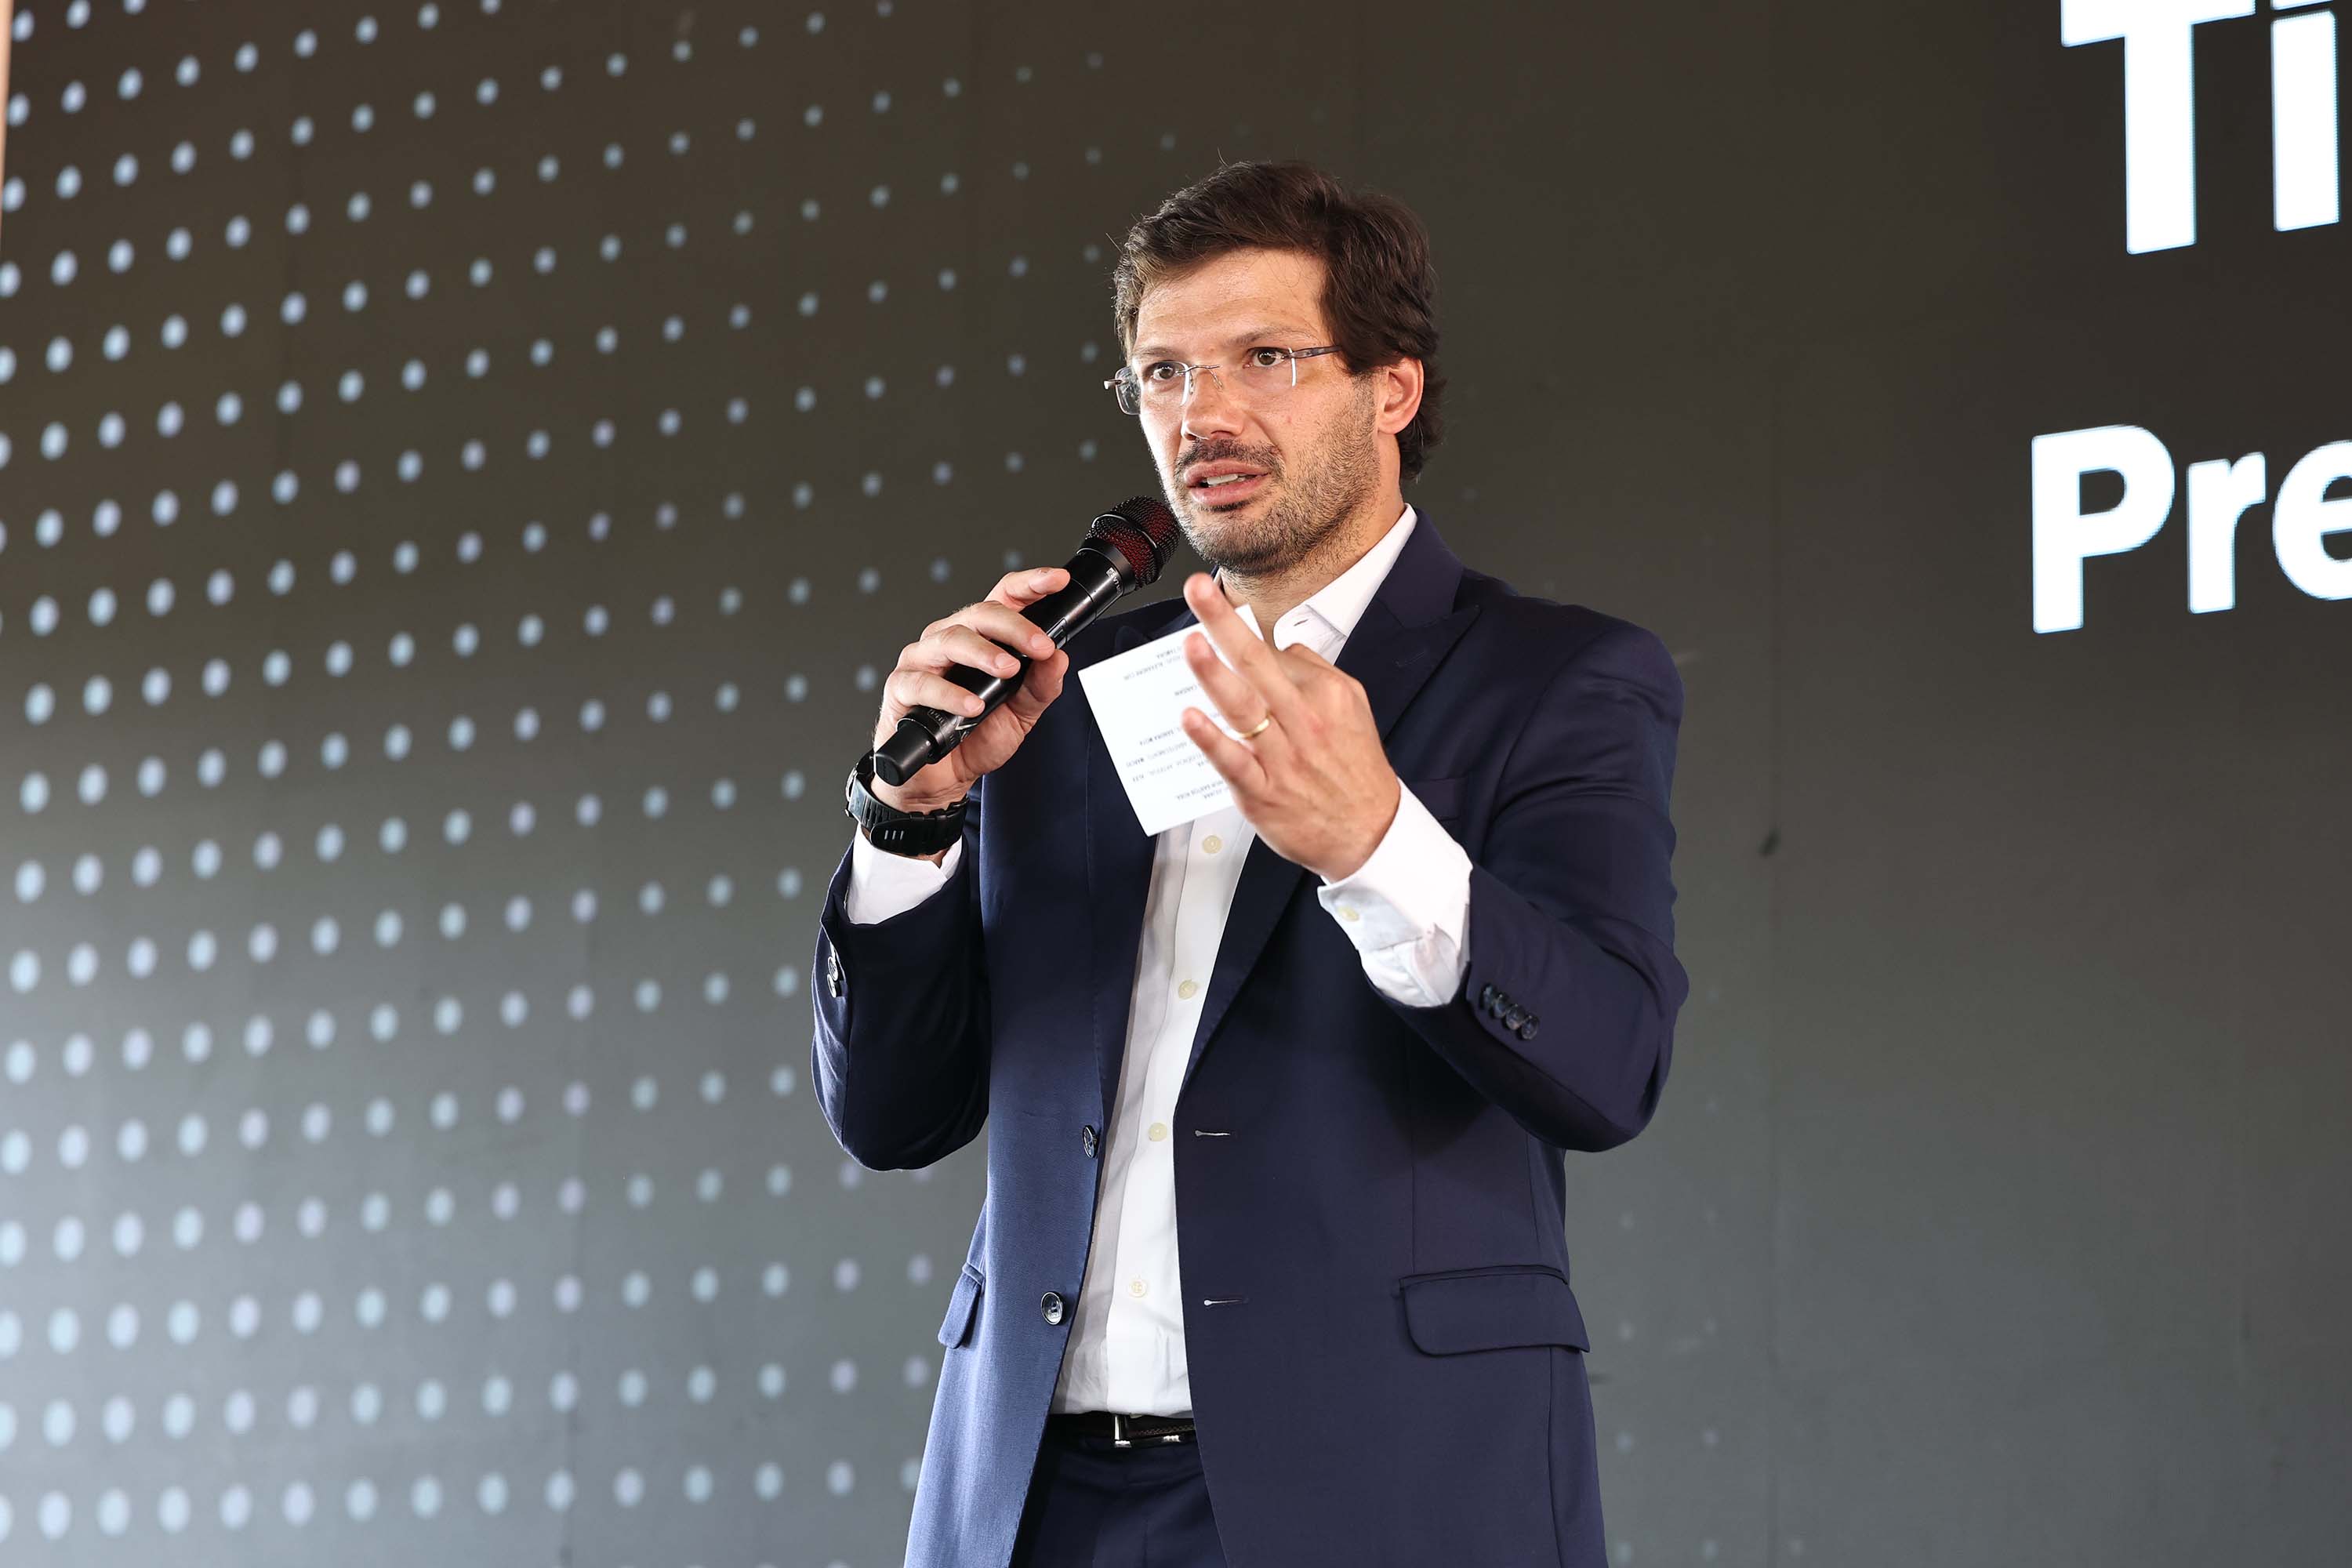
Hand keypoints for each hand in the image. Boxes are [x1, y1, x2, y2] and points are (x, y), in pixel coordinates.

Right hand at [870, 567, 1072, 815]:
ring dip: (983, 653)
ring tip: (1007, 670)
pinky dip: (950, 693)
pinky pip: (923, 682)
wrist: (941, 777)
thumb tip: (1059, 658)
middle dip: (1014, 627)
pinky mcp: (901, 688)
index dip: (1030, 584)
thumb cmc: (976, 736)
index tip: (1057, 580)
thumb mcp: (1021, 713)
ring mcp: (922, 660)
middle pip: (979, 613)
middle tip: (1041, 647)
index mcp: (980, 637)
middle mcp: (949, 640)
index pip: (1003, 598)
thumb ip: (1041, 686)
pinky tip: (972, 706)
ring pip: (950, 638)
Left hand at [1175, 572, 1400, 881]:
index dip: (1236, 624)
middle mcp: (1302, 720)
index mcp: (1324, 695)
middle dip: (1223, 623)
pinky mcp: (1262, 793)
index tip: (1213, 596)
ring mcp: (1281, 757)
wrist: (1369, 833)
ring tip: (1191, 643)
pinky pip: (1234, 761)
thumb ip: (1316, 673)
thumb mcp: (1354, 707)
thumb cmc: (1356, 770)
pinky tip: (1191, 718)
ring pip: (1242, 707)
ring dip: (1213, 673)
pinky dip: (1211, 740)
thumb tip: (1282, 647)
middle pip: (1256, 662)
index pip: (1272, 653)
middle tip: (1198, 590)